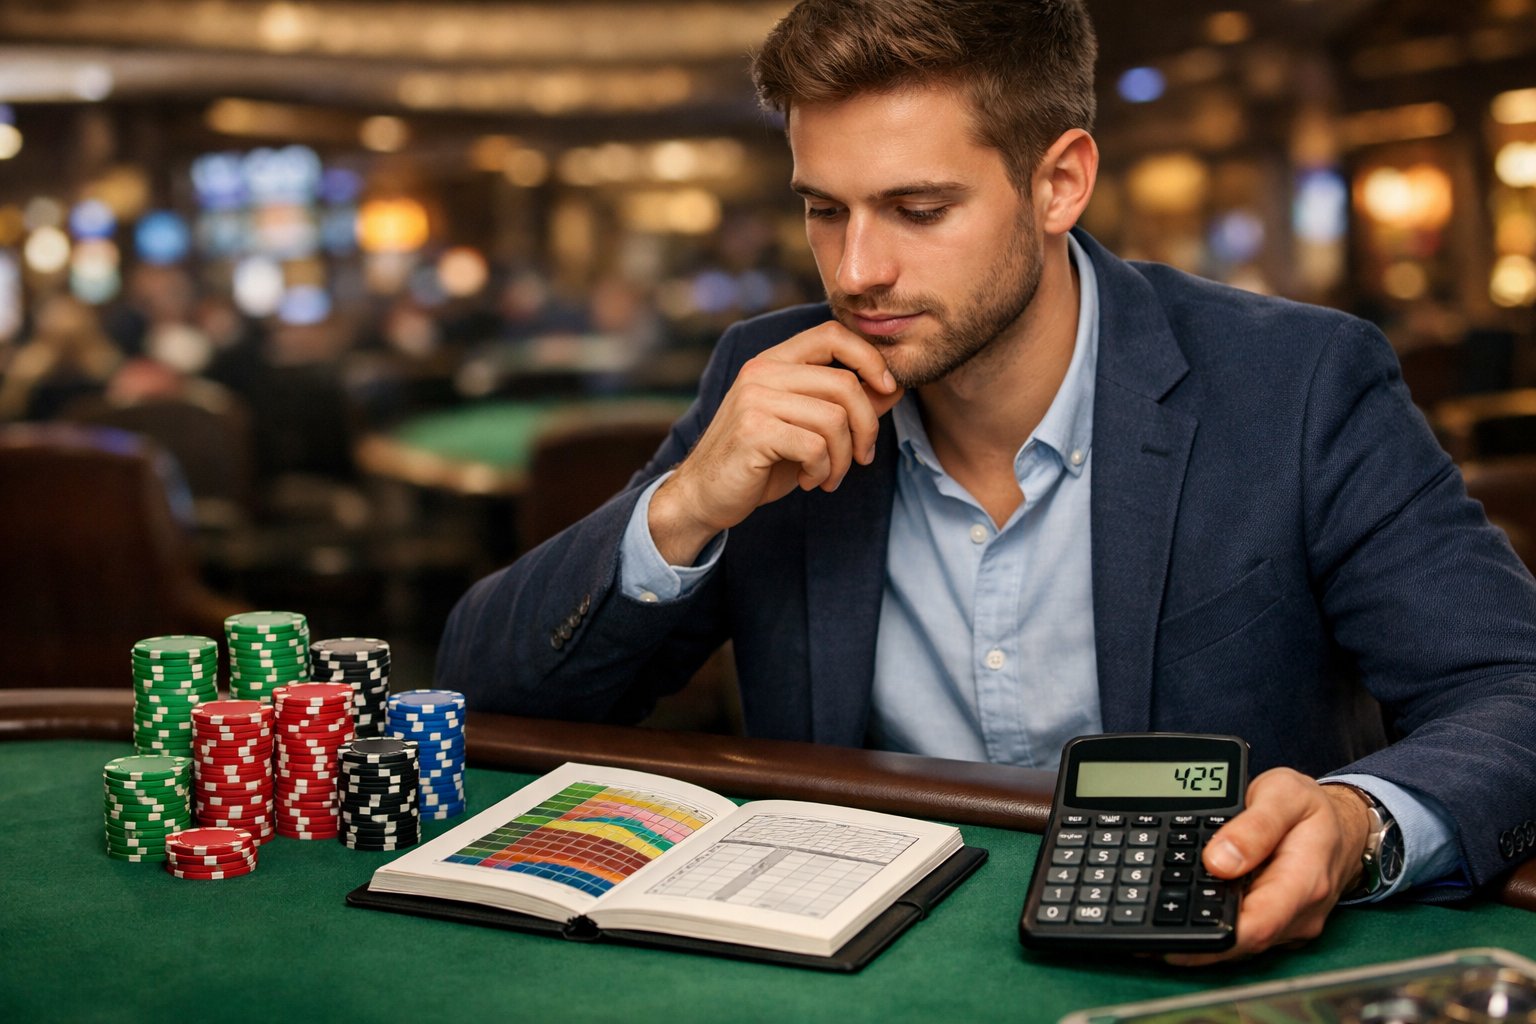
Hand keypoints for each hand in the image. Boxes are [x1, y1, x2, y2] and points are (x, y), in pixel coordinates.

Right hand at [649, 321, 903, 564]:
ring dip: (843, 458)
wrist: (704, 495)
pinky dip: (823, 470)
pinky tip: (809, 480)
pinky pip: (816, 446)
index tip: (888, 390)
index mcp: (774, 361)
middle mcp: (762, 371)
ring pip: (834, 419)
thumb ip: (845, 406)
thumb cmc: (759, 461)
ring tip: (829, 476)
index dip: (870, 358)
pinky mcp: (754, 430)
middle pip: (845, 384)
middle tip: (862, 456)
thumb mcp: (807, 428)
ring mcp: (755, 398)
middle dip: (867, 427)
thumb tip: (894, 389)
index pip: (833, 334)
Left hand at [1164, 768, 1370, 965]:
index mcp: (1304, 882)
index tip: (1172, 938)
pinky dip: (1212, 925)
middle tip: (1147, 938)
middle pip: (1242, 942)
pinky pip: (1243, 931)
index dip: (1212, 940)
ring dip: (1199, 938)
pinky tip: (1181, 916)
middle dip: (1194, 941)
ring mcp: (1288, 923)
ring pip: (1239, 942)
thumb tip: (1219, 862)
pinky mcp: (1277, 922)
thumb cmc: (1310, 808)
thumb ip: (1254, 827)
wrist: (1342, 825)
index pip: (1256, 927)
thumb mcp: (1284, 796)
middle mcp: (1299, 913)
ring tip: (1153, 929)